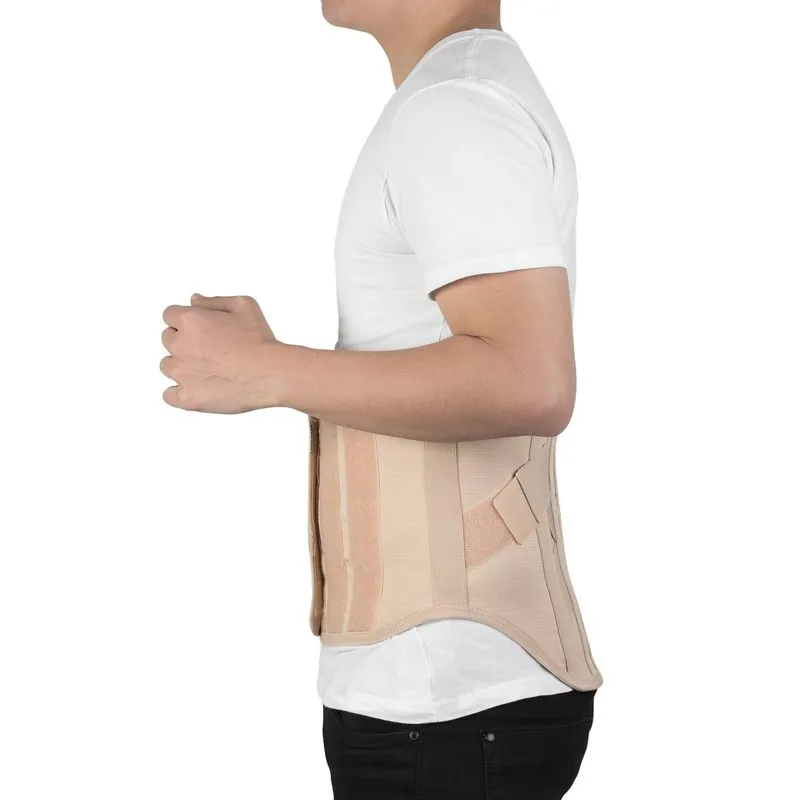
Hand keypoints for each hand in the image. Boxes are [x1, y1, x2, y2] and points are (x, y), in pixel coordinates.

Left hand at [161, 294, 281, 412]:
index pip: (169, 315)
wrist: (270, 373)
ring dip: (181, 366)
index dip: (184, 321)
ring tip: (205, 369)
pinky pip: (169, 395)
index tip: (197, 328)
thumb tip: (195, 300)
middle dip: (183, 341)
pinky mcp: (187, 398)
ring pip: (167, 366)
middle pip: (167, 339)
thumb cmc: (260, 341)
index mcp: (191, 320)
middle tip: (206, 348)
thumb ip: (215, 301)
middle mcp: (180, 345)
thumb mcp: (244, 305)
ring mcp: (181, 373)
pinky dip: (178, 393)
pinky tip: (194, 389)